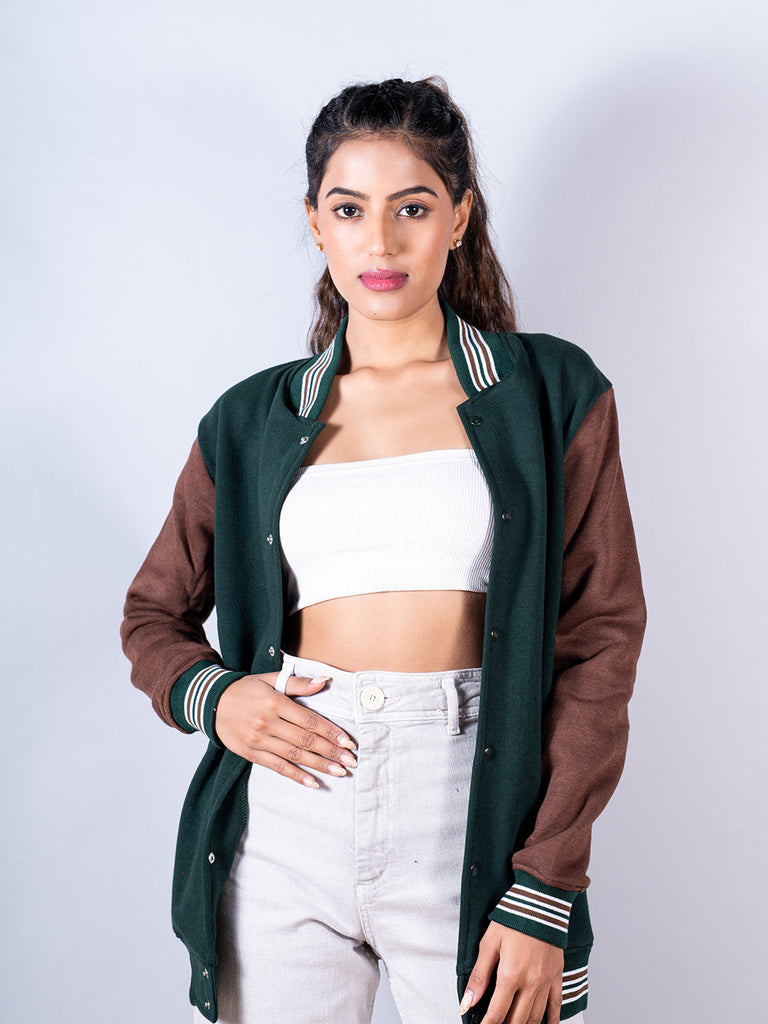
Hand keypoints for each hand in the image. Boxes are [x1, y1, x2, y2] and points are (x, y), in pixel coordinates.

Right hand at [213, 672, 356, 786]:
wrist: (212, 703)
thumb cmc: (245, 689)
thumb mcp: (270, 679)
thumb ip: (298, 683)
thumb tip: (324, 681)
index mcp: (275, 702)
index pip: (310, 720)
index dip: (331, 732)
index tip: (348, 742)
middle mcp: (268, 723)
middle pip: (305, 740)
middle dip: (331, 752)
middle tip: (350, 761)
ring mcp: (259, 740)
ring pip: (294, 755)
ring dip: (319, 765)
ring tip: (339, 772)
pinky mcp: (251, 754)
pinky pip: (277, 767)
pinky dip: (296, 775)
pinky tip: (312, 782)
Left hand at [459, 922, 562, 1023]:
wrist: (540, 903)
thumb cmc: (513, 919)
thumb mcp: (489, 944)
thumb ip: (479, 976)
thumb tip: (468, 1001)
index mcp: (511, 975)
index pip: (497, 1012)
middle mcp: (530, 983)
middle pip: (517, 1019)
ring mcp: (545, 982)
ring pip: (535, 1017)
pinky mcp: (556, 976)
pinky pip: (556, 1006)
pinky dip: (551, 1021)